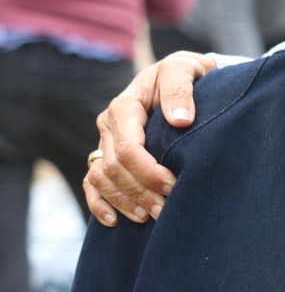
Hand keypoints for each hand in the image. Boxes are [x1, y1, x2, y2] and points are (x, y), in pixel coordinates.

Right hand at [84, 51, 216, 225]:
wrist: (182, 77)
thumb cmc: (185, 74)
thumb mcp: (185, 69)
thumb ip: (180, 88)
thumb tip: (180, 120)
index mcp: (125, 106)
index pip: (128, 147)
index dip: (148, 171)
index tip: (174, 185)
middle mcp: (110, 125)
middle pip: (115, 167)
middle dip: (140, 191)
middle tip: (167, 210)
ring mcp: (105, 141)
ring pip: (101, 178)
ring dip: (124, 201)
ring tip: (150, 216)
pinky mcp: (107, 154)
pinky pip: (91, 183)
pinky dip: (99, 203)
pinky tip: (113, 221)